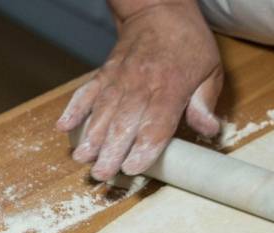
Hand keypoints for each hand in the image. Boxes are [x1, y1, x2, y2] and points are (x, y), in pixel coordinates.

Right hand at [56, 0, 222, 180]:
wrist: (160, 9)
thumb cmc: (188, 44)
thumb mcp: (210, 70)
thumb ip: (205, 103)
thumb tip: (209, 130)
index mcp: (170, 88)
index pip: (156, 124)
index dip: (144, 148)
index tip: (133, 168)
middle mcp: (141, 84)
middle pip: (124, 123)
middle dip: (111, 151)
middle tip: (102, 174)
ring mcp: (119, 78)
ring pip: (102, 111)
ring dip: (91, 137)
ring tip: (82, 159)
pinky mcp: (104, 73)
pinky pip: (86, 92)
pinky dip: (73, 109)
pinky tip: (64, 127)